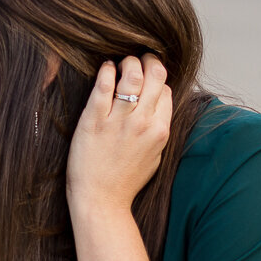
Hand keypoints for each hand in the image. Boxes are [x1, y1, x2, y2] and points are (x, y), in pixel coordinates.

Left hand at [67, 54, 172, 214]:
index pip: (167, 91)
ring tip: (121, 63)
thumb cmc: (126, 180)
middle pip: (155, 76)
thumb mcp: (155, 156)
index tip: (148, 77)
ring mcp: (118, 121)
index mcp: (160, 131)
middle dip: (148, 61)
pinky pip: (103, 87)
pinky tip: (106, 68)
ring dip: (128, 62)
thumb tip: (160, 108)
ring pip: (131, 76)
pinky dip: (107, 71)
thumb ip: (159, 130)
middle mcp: (142, 123)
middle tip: (139, 59)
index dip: (158, 80)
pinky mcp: (93, 121)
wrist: (101, 200)